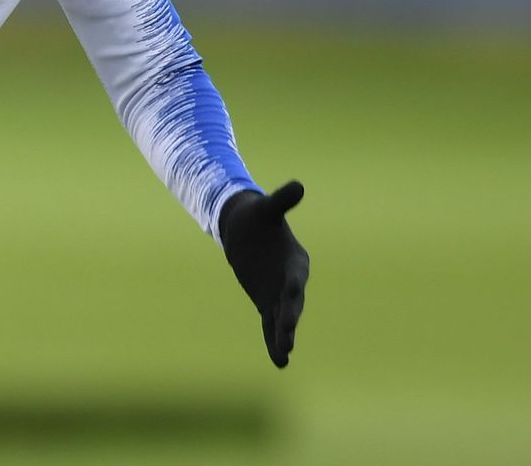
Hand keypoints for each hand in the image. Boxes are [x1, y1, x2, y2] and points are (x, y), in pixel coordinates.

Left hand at [219, 181, 309, 367]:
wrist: (246, 229)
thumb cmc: (258, 217)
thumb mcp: (266, 208)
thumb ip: (281, 200)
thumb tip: (298, 185)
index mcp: (295, 261)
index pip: (295, 279)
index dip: (293, 290)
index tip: (291, 301)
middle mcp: (291, 281)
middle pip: (291, 304)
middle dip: (289, 321)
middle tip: (287, 340)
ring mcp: (279, 294)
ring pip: (281, 319)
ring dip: (282, 337)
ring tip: (283, 356)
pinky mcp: (267, 302)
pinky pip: (270, 324)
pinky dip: (273, 340)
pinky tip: (279, 360)